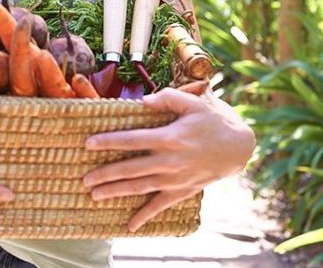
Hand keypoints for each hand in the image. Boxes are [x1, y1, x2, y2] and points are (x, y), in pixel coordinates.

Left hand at [83, 88, 254, 231]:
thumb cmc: (212, 121)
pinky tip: (129, 225)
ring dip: (116, 191)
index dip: (109, 142)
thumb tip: (144, 100)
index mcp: (169, 137)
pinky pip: (160, 206)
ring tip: (94, 194)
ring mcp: (175, 178)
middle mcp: (169, 160)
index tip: (88, 144)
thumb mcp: (194, 102)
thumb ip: (168, 98)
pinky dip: (145, 216)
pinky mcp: (182, 191)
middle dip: (105, 174)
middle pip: (130, 168)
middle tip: (85, 178)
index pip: (132, 140)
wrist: (238, 148)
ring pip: (140, 187)